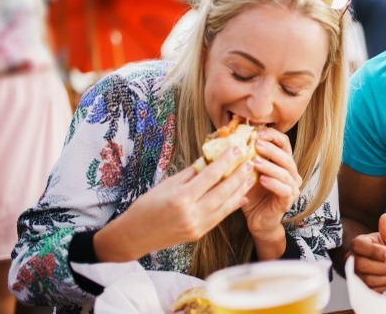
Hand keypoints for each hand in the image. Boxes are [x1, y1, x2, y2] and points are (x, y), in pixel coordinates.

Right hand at [94, 146, 254, 261]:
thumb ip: (191, 174)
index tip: (236, 149)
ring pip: (225, 206)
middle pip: (222, 191)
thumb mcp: (167, 185)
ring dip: (240, 191)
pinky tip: (241, 196)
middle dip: (238, 176)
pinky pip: (220, 217)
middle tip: (251, 162)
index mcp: (181, 198)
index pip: (210, 176)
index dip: (225, 162)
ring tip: (251, 177)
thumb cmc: (147, 206)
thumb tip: (211, 161)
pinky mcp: (199, 234)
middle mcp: (191, 213)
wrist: (134, 236)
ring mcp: (197, 226)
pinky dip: (232, 206)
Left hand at [241, 128, 301, 239]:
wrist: (257, 220)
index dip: (272, 135)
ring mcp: (292, 187)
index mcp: (283, 162)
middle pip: (286, 156)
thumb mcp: (247, 172)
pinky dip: (273, 183)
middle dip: (271, 149)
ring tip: (255, 162)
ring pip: (285, 173)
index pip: (283, 142)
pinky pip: (284, 190)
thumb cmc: (252, 194)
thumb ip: (245, 156)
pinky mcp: (288, 200)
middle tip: (256, 144)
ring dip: (270, 166)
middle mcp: (291, 173)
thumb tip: (229, 138)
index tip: (256, 132)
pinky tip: (262, 180)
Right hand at [349, 213, 385, 292]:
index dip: (376, 252)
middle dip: (382, 267)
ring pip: (366, 279)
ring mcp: (356, 274)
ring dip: (385, 278)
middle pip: (361, 265)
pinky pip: (371, 291)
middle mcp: (353, 259)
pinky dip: (384, 288)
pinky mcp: (362, 289)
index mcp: (359, 243)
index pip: (360, 246)